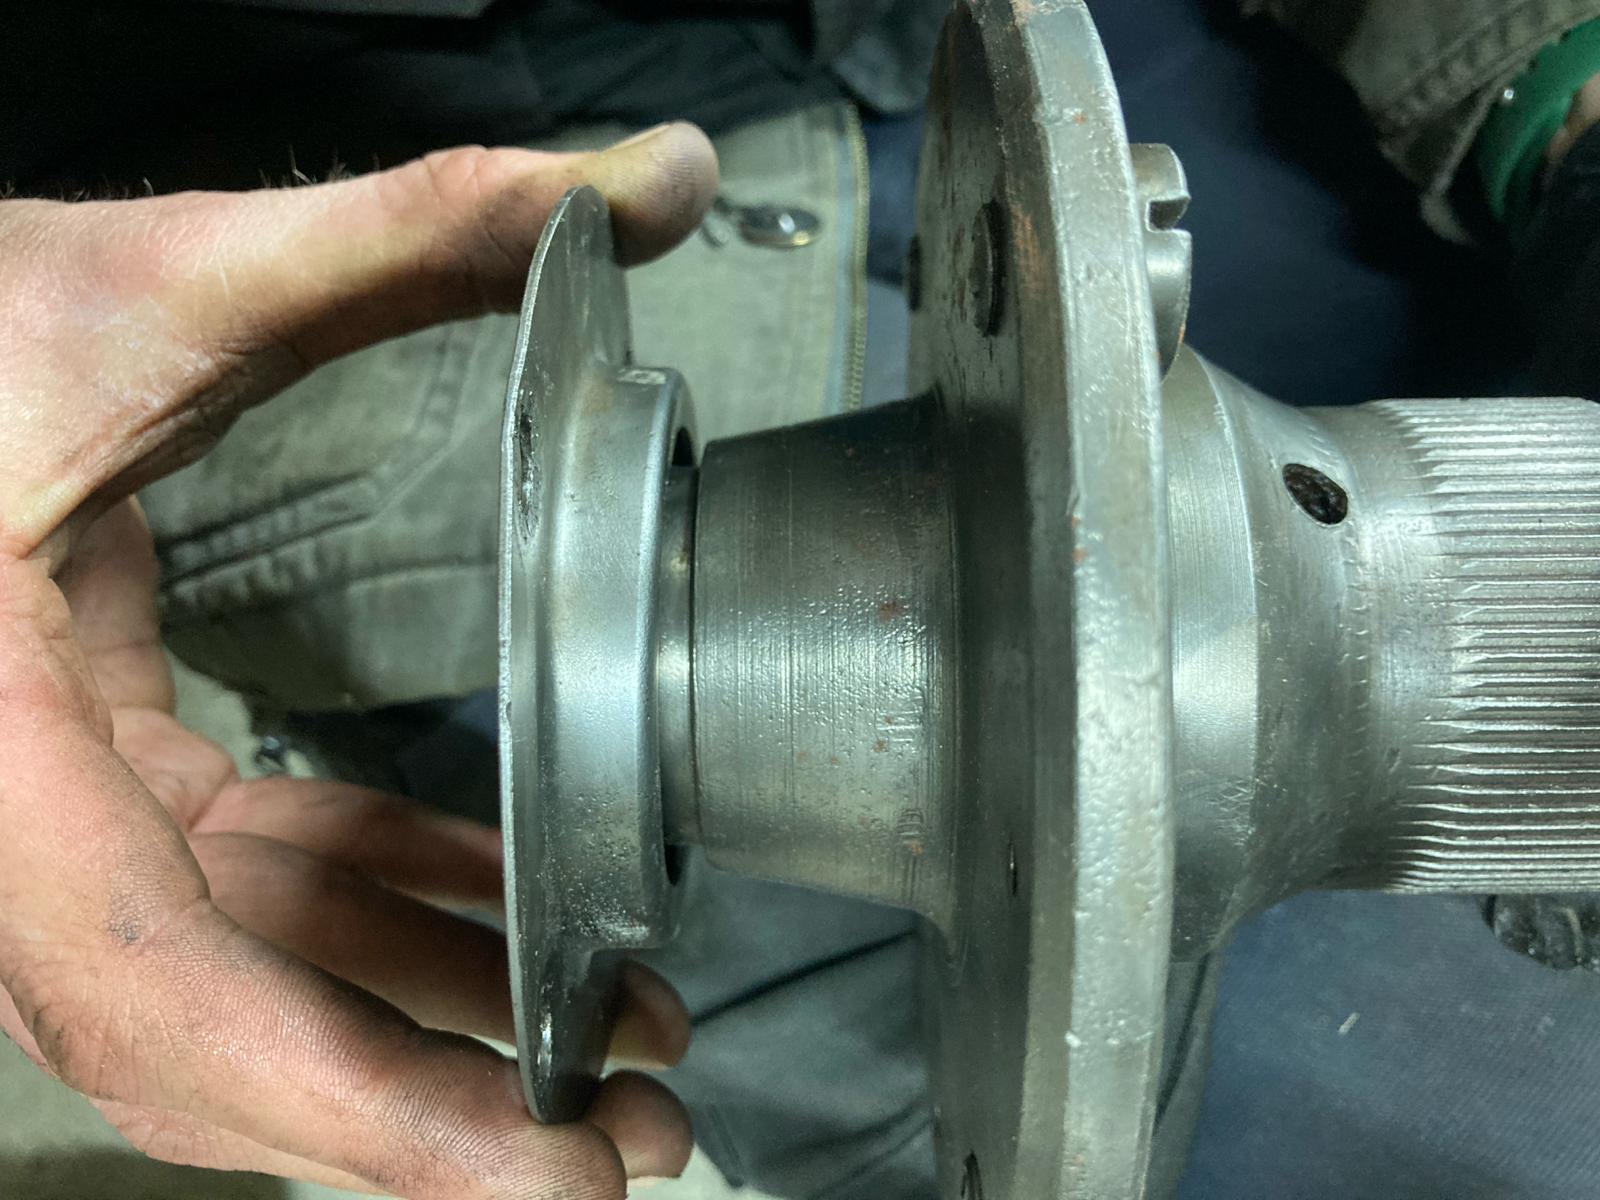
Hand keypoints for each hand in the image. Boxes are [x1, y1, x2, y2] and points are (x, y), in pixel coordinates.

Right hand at [0, 124, 717, 1196]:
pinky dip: (386, 902)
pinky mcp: (86, 796)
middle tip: (631, 1127)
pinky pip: (247, 887)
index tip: (534, 1173)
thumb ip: (416, 230)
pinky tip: (506, 899)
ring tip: (620, 1030)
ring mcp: (41, 829)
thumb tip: (659, 178)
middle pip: (225, 1036)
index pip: (167, 988)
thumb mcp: (160, 280)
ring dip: (437, 1014)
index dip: (357, 1107)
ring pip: (250, 978)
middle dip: (436, 1103)